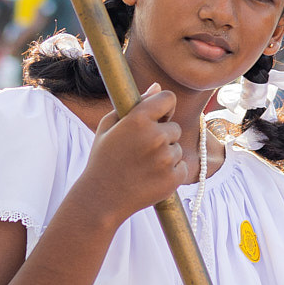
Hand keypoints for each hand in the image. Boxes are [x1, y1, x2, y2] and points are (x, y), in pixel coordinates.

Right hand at [74, 85, 187, 225]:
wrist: (101, 198)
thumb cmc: (103, 160)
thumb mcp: (108, 126)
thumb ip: (135, 104)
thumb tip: (156, 86)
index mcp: (138, 119)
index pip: (168, 98)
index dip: (164, 107)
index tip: (159, 117)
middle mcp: (155, 136)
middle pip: (174, 127)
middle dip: (162, 136)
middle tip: (141, 151)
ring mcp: (167, 158)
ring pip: (177, 149)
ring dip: (166, 156)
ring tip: (143, 167)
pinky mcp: (175, 178)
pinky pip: (182, 167)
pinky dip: (171, 173)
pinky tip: (150, 178)